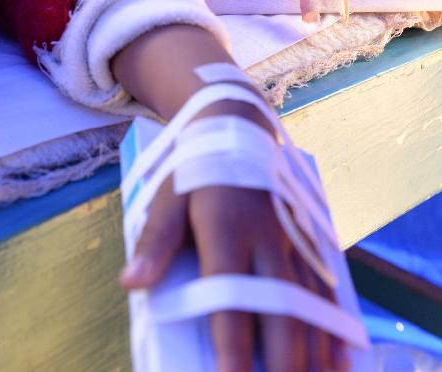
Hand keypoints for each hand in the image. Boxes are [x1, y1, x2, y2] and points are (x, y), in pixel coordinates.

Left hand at [119, 100, 349, 371]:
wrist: (236, 123)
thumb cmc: (194, 169)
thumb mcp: (168, 198)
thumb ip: (154, 242)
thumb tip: (131, 283)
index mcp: (226, 227)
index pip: (229, 296)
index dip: (232, 344)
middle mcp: (266, 235)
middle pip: (281, 307)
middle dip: (283, 359)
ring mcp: (293, 236)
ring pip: (310, 302)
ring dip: (314, 349)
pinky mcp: (308, 236)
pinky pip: (327, 285)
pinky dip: (334, 323)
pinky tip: (340, 359)